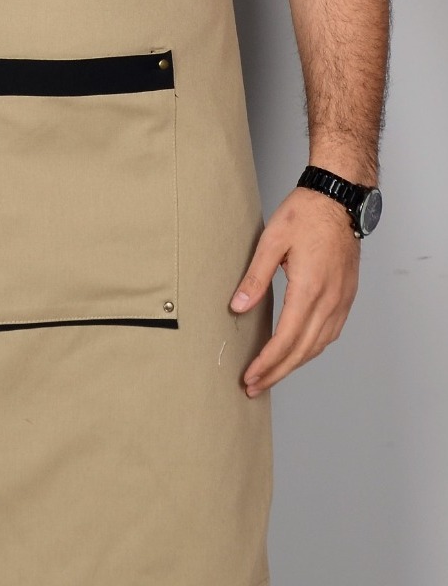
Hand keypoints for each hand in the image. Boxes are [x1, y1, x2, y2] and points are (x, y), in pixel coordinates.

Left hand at [230, 188, 359, 395]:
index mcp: (309, 288)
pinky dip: (312, 349)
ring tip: (272, 374)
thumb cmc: (306, 213)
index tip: (250, 376)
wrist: (339, 199)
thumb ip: (255, 277)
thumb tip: (238, 307)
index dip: (267, 363)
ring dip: (295, 364)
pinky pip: (330, 333)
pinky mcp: (346, 296)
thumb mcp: (271, 240)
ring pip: (318, 345)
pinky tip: (299, 351)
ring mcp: (341, 300)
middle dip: (277, 372)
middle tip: (254, 386)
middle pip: (302, 350)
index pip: (286, 339)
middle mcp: (329, 300)